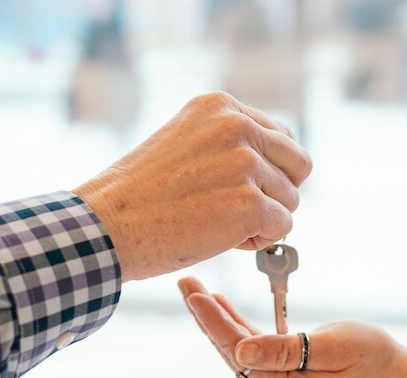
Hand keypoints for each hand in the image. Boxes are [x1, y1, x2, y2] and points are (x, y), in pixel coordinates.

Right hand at [76, 92, 312, 281]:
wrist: (107, 226)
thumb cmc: (140, 195)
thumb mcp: (185, 143)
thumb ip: (230, 144)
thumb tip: (279, 168)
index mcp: (221, 106)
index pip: (281, 137)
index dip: (267, 171)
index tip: (234, 188)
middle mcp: (237, 126)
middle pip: (298, 166)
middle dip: (275, 193)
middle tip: (237, 211)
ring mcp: (244, 164)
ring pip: (290, 201)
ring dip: (262, 220)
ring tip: (216, 223)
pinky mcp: (249, 204)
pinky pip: (282, 229)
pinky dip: (257, 242)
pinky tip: (221, 238)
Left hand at [178, 277, 406, 377]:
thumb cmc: (373, 359)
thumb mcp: (334, 346)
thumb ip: (286, 351)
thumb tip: (240, 351)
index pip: (237, 349)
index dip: (213, 321)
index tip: (195, 296)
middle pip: (229, 349)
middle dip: (206, 315)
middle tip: (185, 283)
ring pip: (237, 348)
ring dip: (217, 319)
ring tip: (196, 291)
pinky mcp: (284, 377)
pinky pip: (253, 349)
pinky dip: (236, 326)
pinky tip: (223, 307)